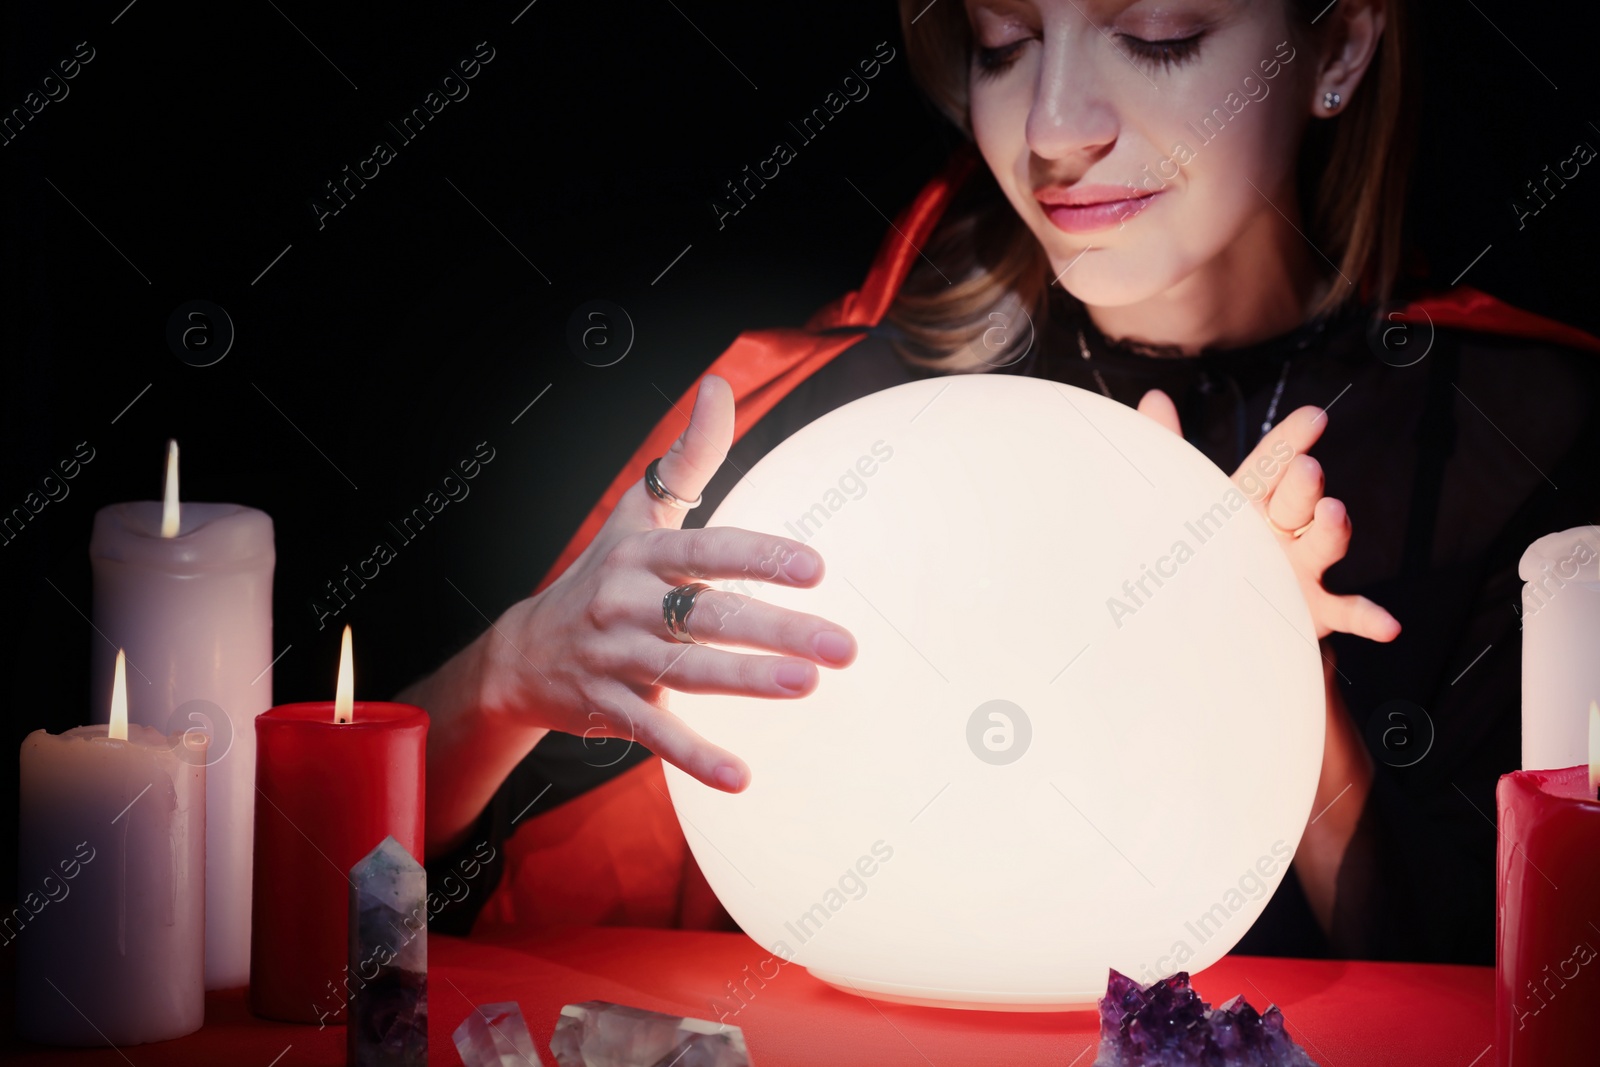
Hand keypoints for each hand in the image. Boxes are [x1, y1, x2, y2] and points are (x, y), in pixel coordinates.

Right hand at [481, 373, 857, 793]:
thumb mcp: (639, 516)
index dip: (759, 558)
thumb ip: (687, 458)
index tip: (816, 569)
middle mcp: (628, 604)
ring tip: (807, 686)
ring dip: (747, 682)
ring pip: (688, 672)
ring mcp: (617, 658)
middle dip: (777, 630)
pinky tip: (741, 777)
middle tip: (843, 647)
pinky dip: (696, 757)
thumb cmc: (602, 575)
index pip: (708, 552)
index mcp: (642, 555)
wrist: (523, 654)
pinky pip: (656, 734)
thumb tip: (719, 385)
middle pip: (708, 616)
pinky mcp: (610, 708)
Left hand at [1135, 389, 1400, 643]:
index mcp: (1252, 498)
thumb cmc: (1210, 542)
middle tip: (1306, 469)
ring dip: (1331, 530)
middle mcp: (1282, 527)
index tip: (1313, 417)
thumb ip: (1168, 447)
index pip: (1271, 463)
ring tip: (1333, 514)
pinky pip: (1345, 611)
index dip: (1290, 440)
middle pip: (1297, 499)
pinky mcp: (1314, 606)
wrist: (1221, 610)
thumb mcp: (1185, 496)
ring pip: (1322, 543)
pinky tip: (1387, 624)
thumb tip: (1153, 398)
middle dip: (1303, 484)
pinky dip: (1367, 617)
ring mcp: (1302, 566)